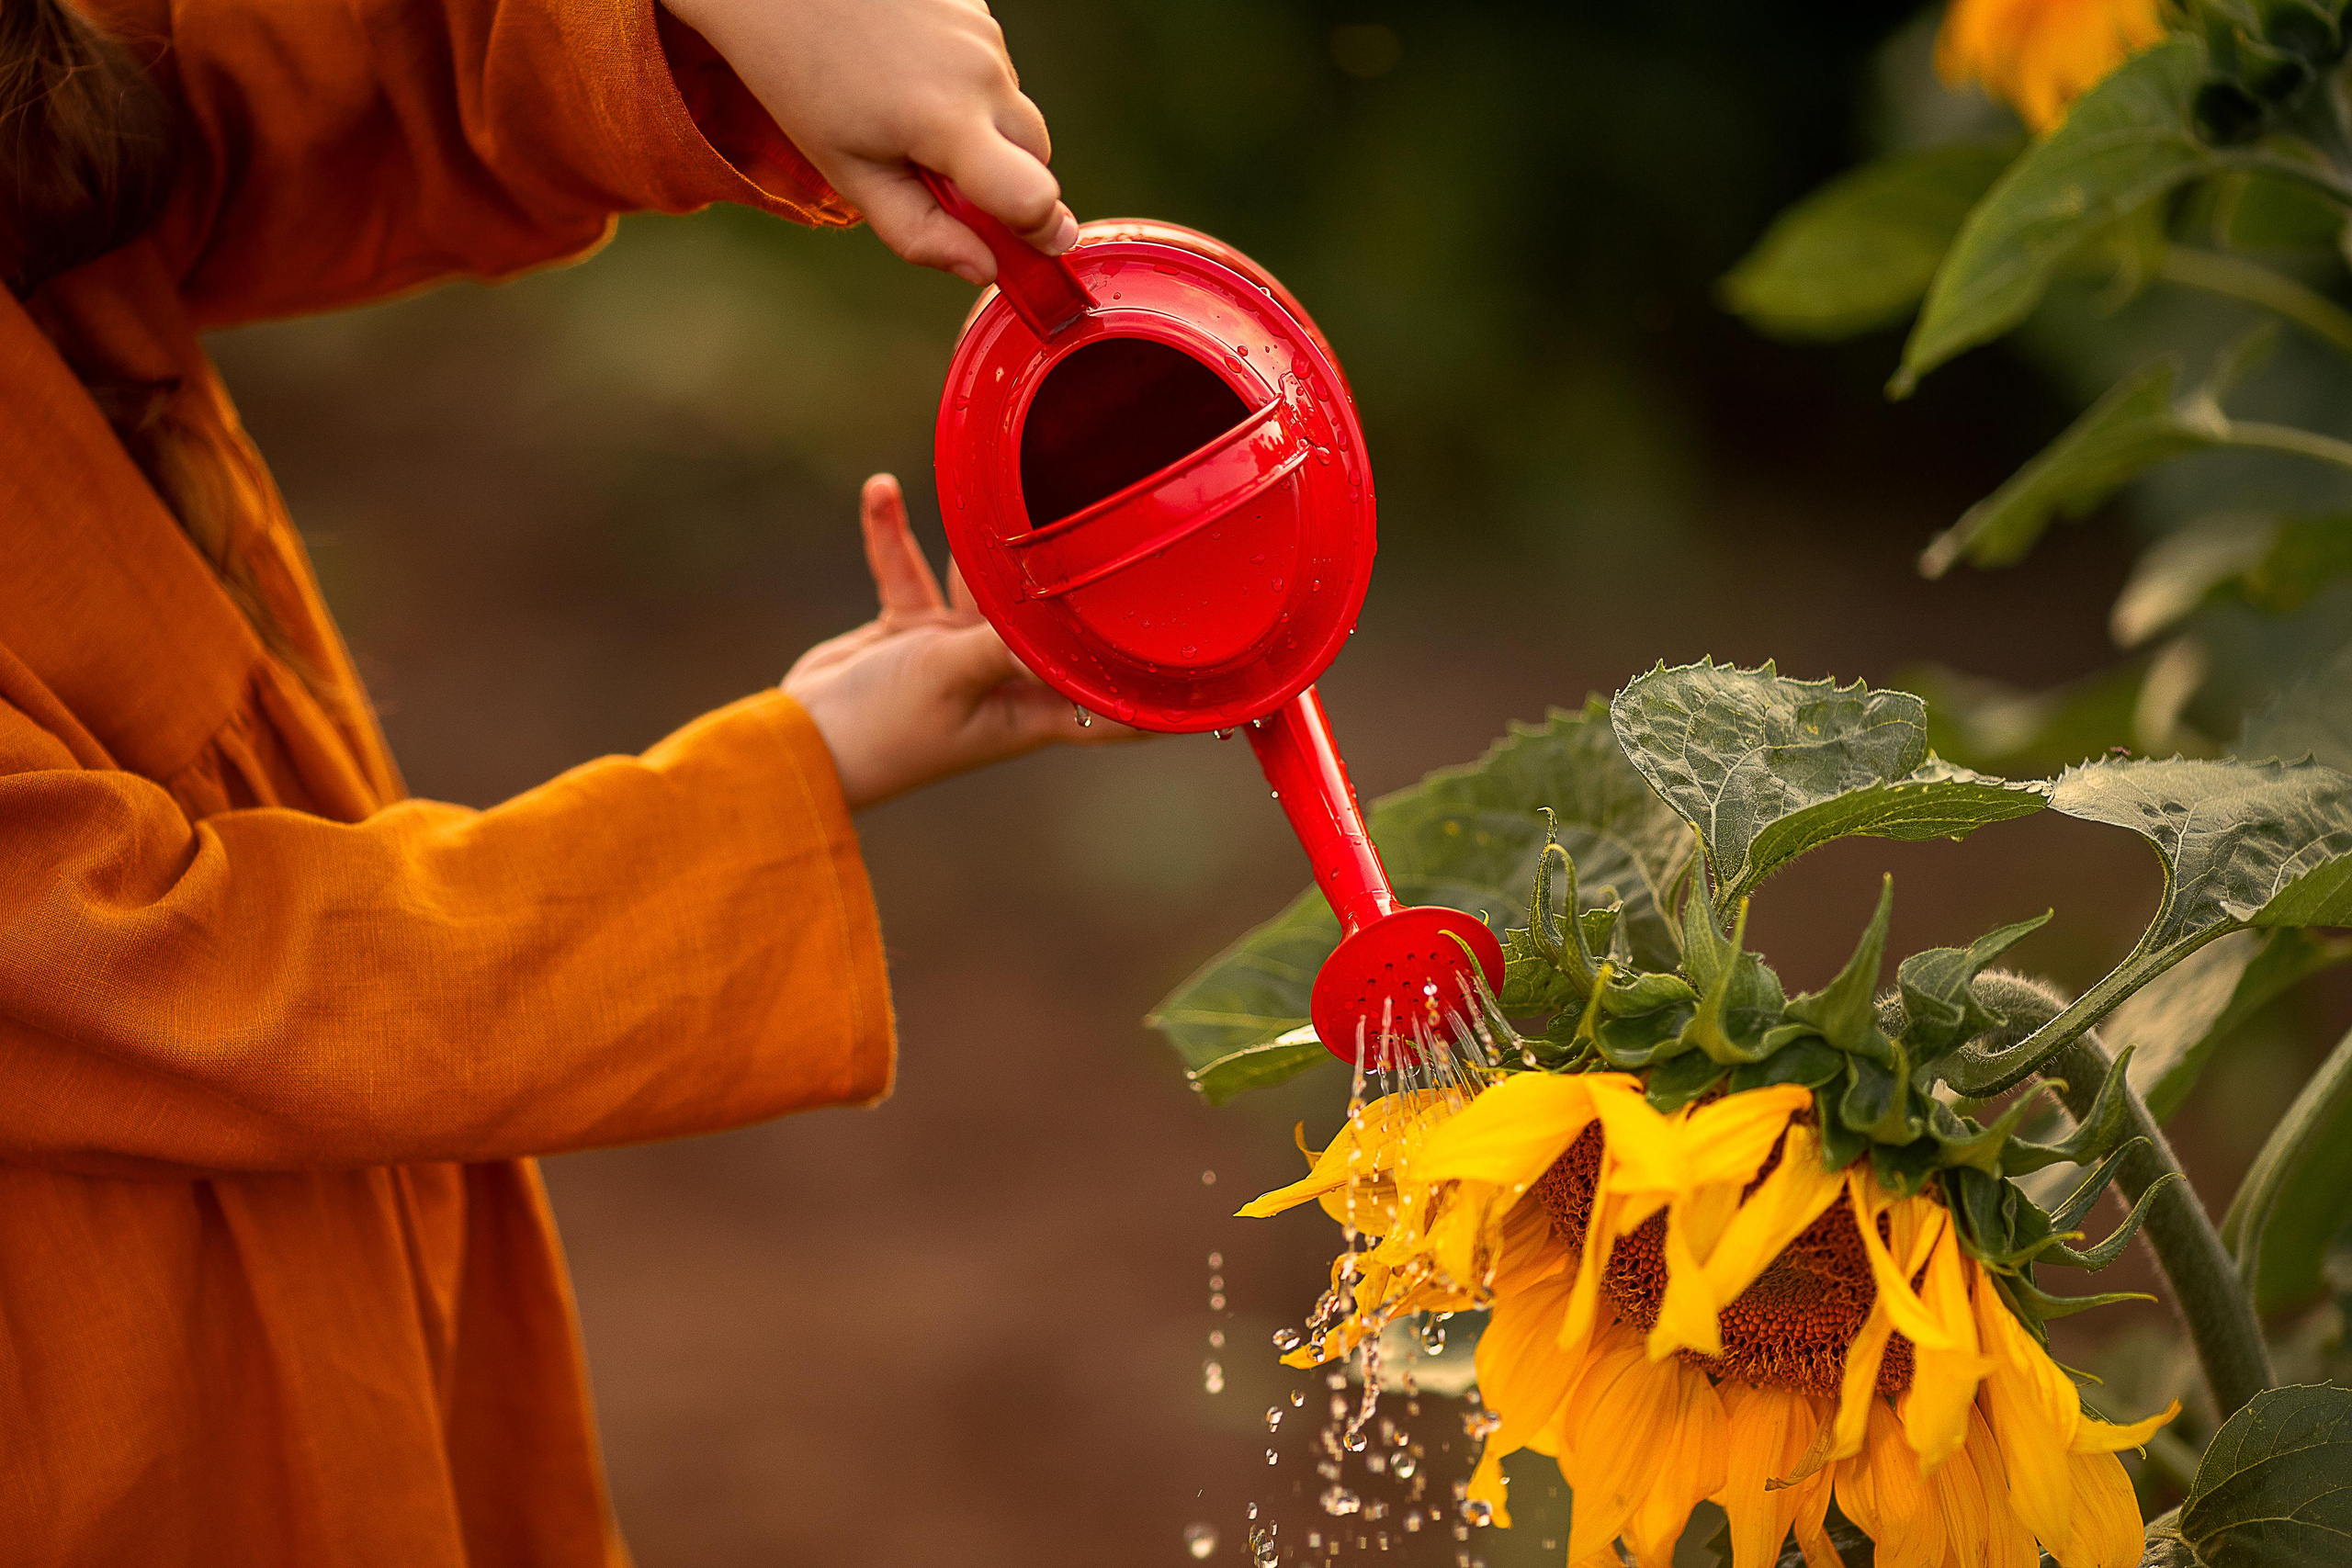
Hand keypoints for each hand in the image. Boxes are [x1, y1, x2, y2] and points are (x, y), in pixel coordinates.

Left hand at [662, 0, 1075, 282]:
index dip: (1041, 231)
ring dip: (982, 127)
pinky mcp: (978, 6)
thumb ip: (919, 232)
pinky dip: (967, 83)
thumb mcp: (849, 173)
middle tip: (936, 174)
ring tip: (909, 108)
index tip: (1035, 245)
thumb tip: (984, 269)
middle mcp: (980, 73)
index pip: (1033, 197)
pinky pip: (994, 67)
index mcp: (946, 124)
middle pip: (1036, 156)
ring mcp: (984, 34)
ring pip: (1013, 110)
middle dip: (1006, 179)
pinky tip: (912, 68)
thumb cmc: (804, 81)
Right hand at [786, 475, 1135, 809]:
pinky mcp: (909, 631)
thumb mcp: (949, 676)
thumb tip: (1056, 617)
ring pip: (986, 585)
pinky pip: (910, 572)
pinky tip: (884, 489)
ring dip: (980, 543)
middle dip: (1070, 576)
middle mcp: (1006, 681)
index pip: (1117, 709)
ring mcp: (957, 654)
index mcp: (1031, 711)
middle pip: (1056, 623)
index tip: (1218, 663)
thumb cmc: (882, 732)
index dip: (1163, 692)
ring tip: (994, 481)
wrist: (797, 743)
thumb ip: (1001, 641)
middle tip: (1103, 509)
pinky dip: (894, 534)